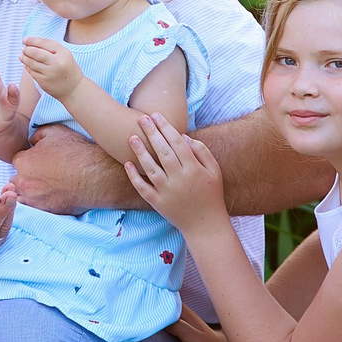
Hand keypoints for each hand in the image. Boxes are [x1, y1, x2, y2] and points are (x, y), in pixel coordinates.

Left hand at [21, 35, 79, 97]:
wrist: (74, 89)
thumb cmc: (68, 69)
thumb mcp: (65, 56)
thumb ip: (52, 49)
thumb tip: (31, 44)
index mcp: (63, 54)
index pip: (45, 43)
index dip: (33, 40)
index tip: (25, 40)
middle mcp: (56, 63)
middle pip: (36, 53)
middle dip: (27, 49)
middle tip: (23, 48)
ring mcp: (49, 74)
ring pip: (32, 63)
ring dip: (24, 58)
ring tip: (22, 55)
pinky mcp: (44, 82)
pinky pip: (32, 72)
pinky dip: (27, 67)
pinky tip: (27, 64)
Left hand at [124, 113, 230, 235]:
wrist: (205, 225)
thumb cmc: (211, 195)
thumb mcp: (214, 171)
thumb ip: (202, 151)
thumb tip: (184, 137)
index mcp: (194, 169)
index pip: (178, 143)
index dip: (166, 128)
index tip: (156, 115)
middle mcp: (179, 179)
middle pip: (163, 152)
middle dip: (152, 133)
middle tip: (141, 119)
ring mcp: (167, 192)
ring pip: (151, 168)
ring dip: (140, 152)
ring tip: (132, 137)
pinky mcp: (158, 203)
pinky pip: (143, 188)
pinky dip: (134, 177)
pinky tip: (127, 164)